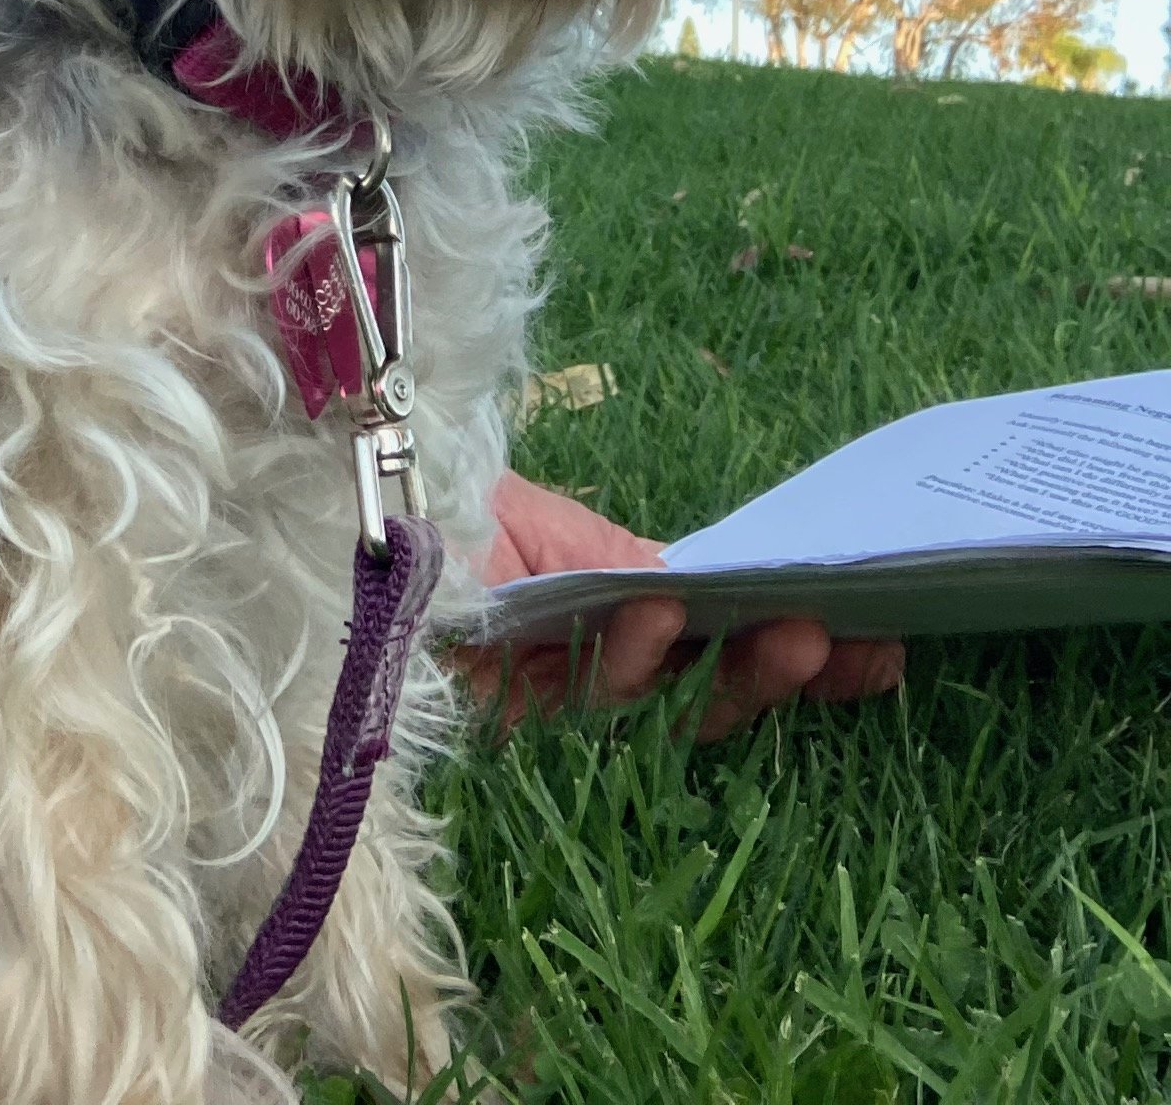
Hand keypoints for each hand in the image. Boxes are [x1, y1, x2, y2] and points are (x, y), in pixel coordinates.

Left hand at [450, 470, 905, 740]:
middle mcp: (591, 658)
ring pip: (664, 704)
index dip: (791, 645)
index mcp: (610, 606)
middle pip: (706, 683)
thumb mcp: (553, 526)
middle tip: (856, 649)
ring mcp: (554, 694)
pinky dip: (626, 657)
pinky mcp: (507, 718)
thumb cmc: (441, 503)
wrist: (345, 516)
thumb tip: (720, 591)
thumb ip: (632, 565)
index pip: (718, 636)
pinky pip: (584, 700)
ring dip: (730, 670)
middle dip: (783, 669)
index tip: (876, 642)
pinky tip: (658, 614)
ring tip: (788, 628)